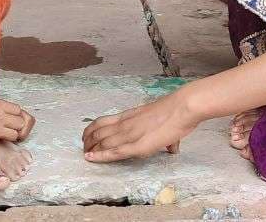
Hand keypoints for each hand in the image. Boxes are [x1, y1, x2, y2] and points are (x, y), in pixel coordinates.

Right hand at [0, 97, 35, 148]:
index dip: (15, 116)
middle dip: (17, 126)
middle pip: (20, 121)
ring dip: (11, 135)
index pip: (17, 109)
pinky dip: (0, 141)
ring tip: (4, 136)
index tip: (11, 120)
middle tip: (10, 129)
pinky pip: (3, 141)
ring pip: (16, 133)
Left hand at [81, 91, 198, 162]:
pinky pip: (114, 152)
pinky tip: (90, 158)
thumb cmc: (176, 111)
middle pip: (98, 132)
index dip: (91, 130)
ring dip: (91, 149)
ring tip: (84, 155)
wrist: (183, 107)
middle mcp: (126, 123)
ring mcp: (130, 134)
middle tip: (83, 148)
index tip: (85, 136)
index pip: (103, 122)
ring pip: (102, 142)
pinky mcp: (137, 146)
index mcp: (130, 115)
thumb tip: (172, 147)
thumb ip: (164, 135)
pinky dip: (100, 156)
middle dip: (87, 141)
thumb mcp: (163, 119)